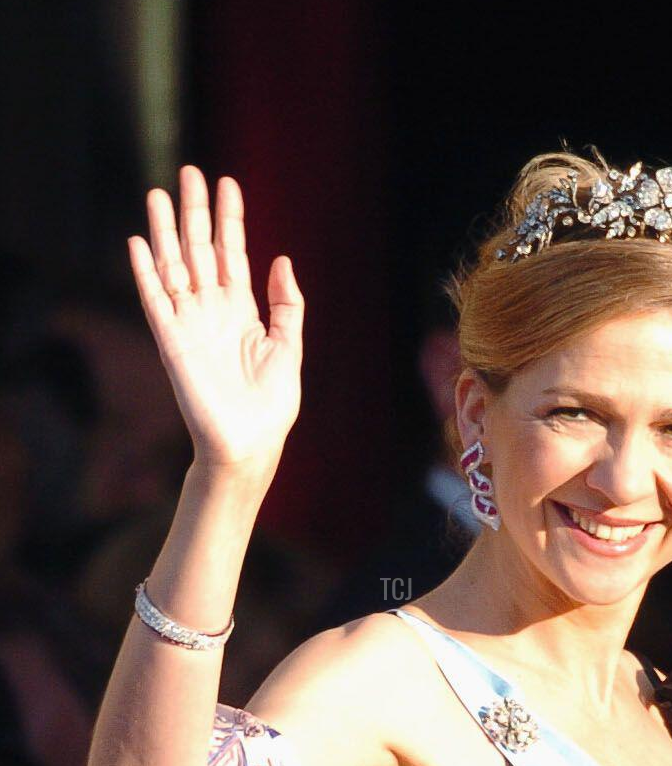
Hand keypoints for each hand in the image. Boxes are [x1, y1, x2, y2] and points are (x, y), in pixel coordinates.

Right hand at [128, 165, 302, 483]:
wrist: (248, 443)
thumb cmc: (271, 406)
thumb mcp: (289, 347)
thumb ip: (287, 305)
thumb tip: (283, 260)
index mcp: (243, 312)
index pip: (233, 254)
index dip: (230, 220)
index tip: (228, 183)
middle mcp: (213, 312)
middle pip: (201, 250)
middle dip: (196, 212)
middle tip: (190, 172)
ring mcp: (190, 324)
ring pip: (174, 266)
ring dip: (165, 231)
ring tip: (159, 194)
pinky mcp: (171, 341)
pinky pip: (154, 300)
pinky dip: (145, 272)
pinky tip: (138, 242)